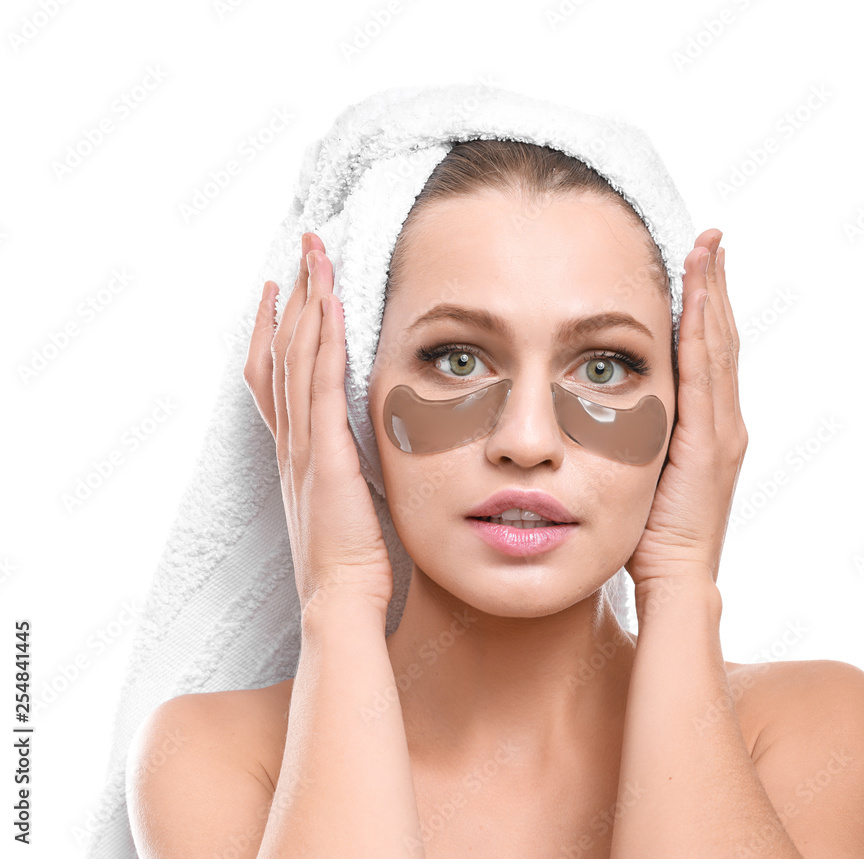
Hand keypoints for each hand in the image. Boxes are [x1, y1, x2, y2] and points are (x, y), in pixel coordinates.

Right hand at [243, 232, 394, 614]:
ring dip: (308, 301)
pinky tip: (330, 304)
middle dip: (294, 296)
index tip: (282, 291)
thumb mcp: (343, 506)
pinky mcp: (326, 455)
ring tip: (315, 254)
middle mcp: (291, 442)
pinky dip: (323, 340)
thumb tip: (362, 451)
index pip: (276, 377)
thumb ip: (346, 471)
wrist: (339, 601)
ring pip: (298, 357)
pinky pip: (321, 385)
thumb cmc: (349, 564)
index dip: (275, 330)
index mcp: (295, 454)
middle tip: (302, 248)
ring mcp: (304, 446)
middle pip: (282, 352)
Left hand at [625, 229, 746, 589]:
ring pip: (718, 345)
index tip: (698, 261)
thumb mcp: (640, 471)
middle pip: (720, 337)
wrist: (673, 577)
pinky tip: (699, 292)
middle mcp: (724, 420)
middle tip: (711, 236)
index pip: (707, 352)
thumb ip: (635, 435)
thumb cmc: (649, 533)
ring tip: (708, 246)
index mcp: (708, 426)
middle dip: (715, 284)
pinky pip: (706, 372)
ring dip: (714, 293)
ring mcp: (722, 428)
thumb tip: (600, 404)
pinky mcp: (710, 440)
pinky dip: (705, 327)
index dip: (706, 305)